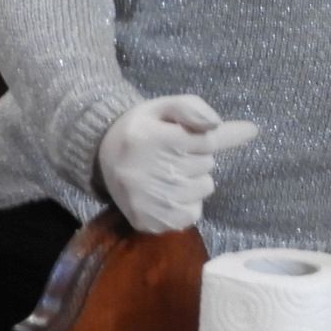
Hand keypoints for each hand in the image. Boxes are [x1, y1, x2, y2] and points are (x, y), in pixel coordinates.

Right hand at [97, 94, 258, 233]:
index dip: (209, 137)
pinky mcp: (149, 222)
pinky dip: (187, 203)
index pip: (208, 141)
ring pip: (204, 188)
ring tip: (167, 172)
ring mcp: (149, 201)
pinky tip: (167, 192)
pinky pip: (193, 213)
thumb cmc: (143, 129)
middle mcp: (150, 172)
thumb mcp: (164, 108)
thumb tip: (229, 126)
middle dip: (197, 157)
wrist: (101, 155)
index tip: (214, 134)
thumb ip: (194, 109)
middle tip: (172, 154)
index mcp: (153, 139)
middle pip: (207, 165)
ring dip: (193, 180)